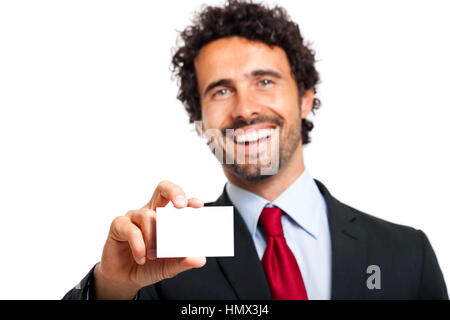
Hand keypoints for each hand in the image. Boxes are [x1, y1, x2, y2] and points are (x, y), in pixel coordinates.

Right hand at [93, 180, 205, 298]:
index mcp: (166, 217)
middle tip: (181, 205)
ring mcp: (134, 217)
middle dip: (174, 192)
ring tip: (154, 255)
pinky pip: (131, 229)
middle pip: (163, 189)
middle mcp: (151, 212)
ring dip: (153, 237)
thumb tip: (200, 259)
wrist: (125, 278)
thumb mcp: (169, 266)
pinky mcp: (119, 225)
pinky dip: (139, 245)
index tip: (198, 205)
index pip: (178, 201)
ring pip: (148, 215)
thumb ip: (183, 261)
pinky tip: (142, 258)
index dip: (188, 199)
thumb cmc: (149, 266)